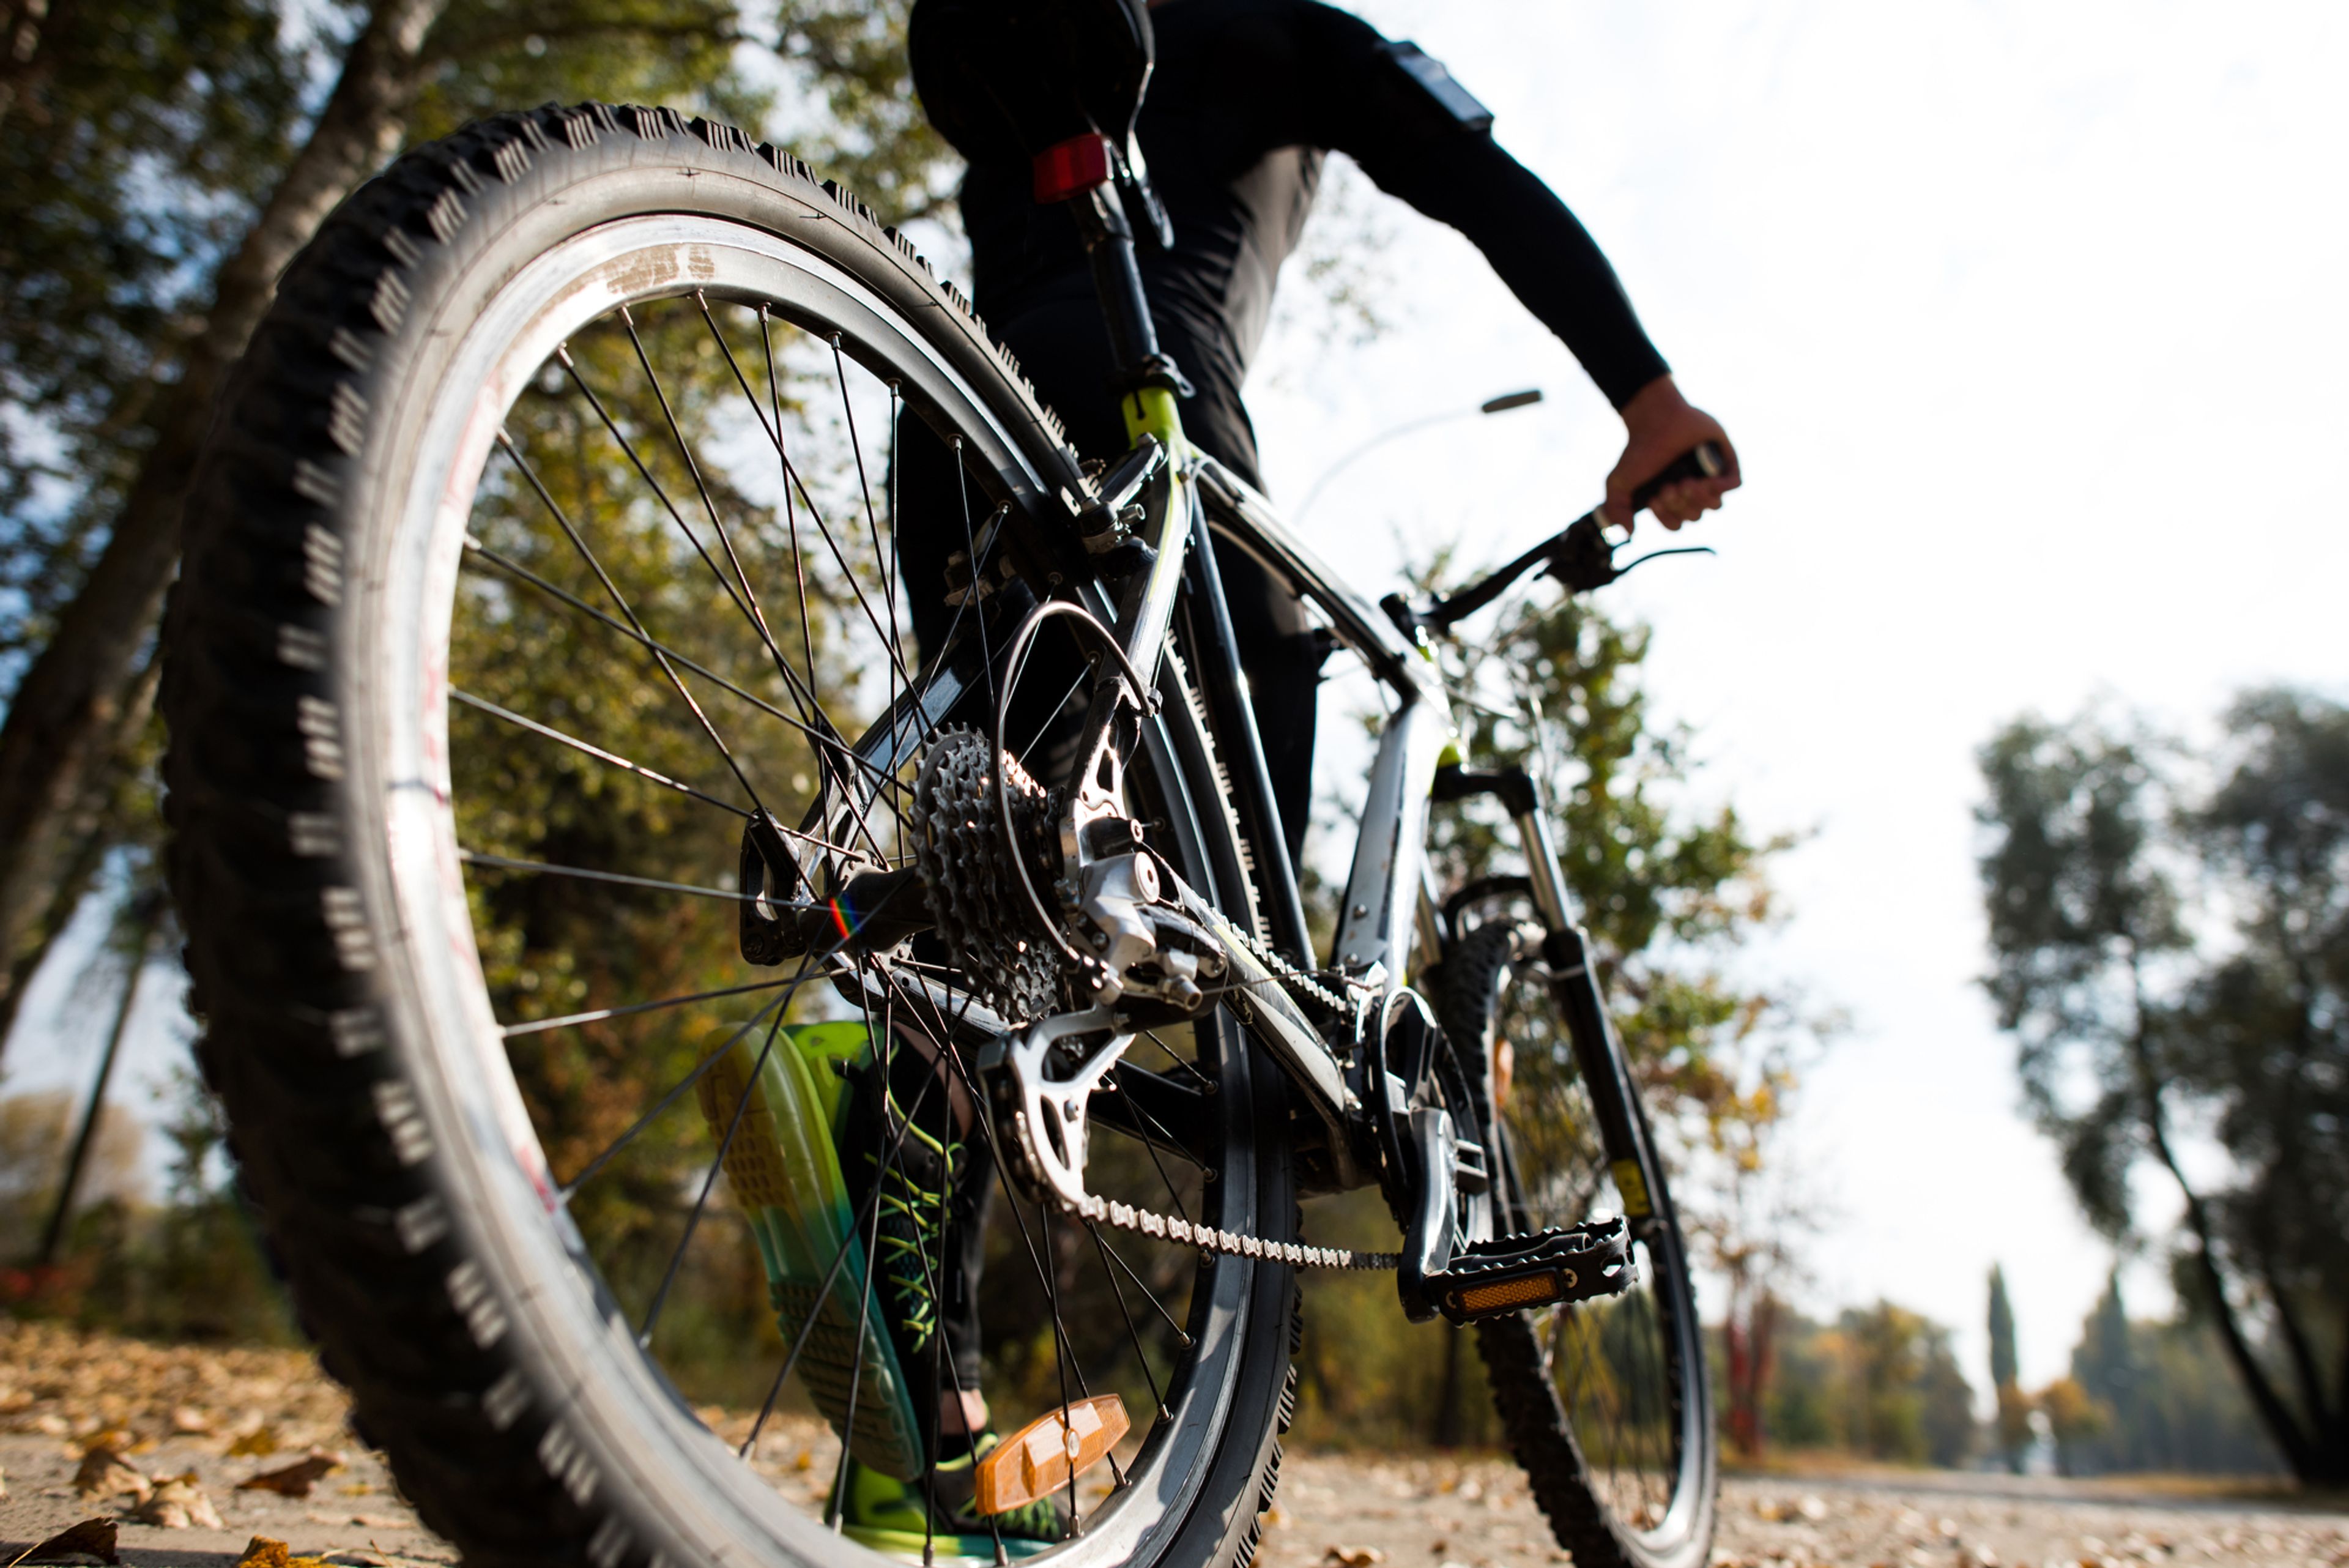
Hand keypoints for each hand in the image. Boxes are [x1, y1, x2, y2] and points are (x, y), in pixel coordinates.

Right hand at [1603, 375, 1740, 532]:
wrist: (1656, 417)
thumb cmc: (1638, 449)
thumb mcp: (1618, 482)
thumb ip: (1617, 509)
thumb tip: (1631, 534)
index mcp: (1670, 499)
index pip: (1676, 524)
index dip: (1667, 517)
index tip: (1655, 499)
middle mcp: (1691, 491)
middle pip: (1695, 516)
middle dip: (1681, 505)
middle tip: (1668, 486)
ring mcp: (1710, 476)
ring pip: (1715, 505)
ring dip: (1700, 499)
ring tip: (1686, 482)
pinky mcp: (1725, 461)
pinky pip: (1734, 484)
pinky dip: (1721, 487)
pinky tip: (1706, 480)